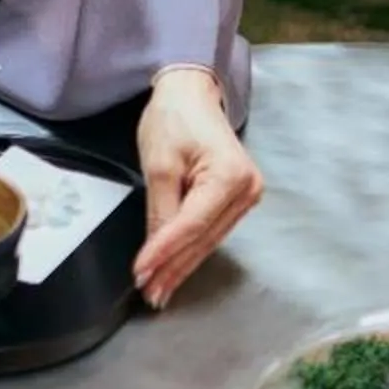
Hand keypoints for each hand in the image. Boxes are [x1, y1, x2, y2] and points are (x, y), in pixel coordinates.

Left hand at [133, 68, 262, 308]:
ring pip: (208, 240)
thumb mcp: (159, 163)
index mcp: (230, 177)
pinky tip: (175, 268)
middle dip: (173, 268)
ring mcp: (246, 197)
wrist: (191, 95)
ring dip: (182, 265)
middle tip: (150, 294)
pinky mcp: (237, 200)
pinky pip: (211, 231)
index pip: (191, 226)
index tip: (142, 274)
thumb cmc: (174, 119)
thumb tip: (154, 252)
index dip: (165, 253)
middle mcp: (247, 191)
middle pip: (202, 239)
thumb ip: (159, 210)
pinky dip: (190, 249)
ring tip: (159, 289)